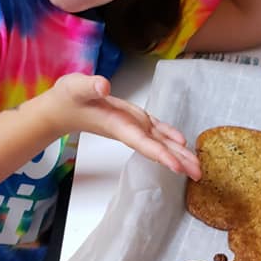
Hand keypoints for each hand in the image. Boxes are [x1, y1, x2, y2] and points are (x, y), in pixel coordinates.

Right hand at [45, 74, 200, 179]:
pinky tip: (183, 143)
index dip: (161, 154)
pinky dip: (169, 137)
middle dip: (178, 162)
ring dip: (179, 154)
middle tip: (199, 174)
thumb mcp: (74, 87)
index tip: (177, 167)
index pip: (143, 143)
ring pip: (160, 143)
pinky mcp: (133, 120)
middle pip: (157, 149)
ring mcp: (132, 126)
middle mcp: (129, 130)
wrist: (60, 110)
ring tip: (198, 167)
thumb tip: (103, 86)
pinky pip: (155, 131)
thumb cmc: (66, 99)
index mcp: (118, 125)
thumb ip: (88, 86)